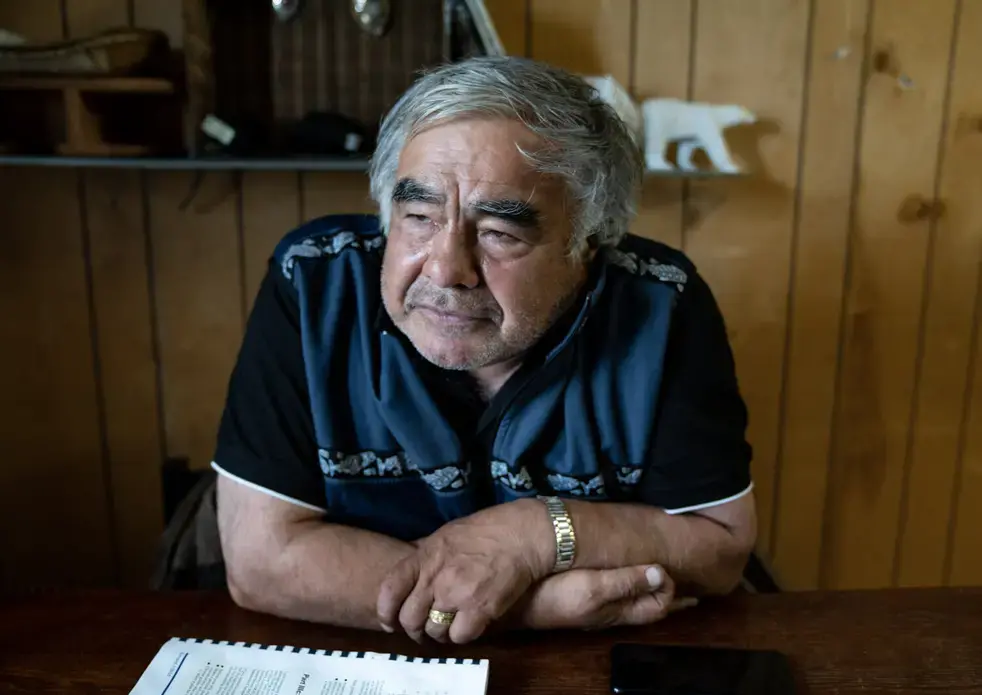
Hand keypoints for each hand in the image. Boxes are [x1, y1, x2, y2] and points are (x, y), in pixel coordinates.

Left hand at [376, 499, 554, 643]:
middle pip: (409, 618)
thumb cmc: (486, 530)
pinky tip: (470, 624)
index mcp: (424, 556)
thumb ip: (425, 556)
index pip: (390, 590)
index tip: (390, 622)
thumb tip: (409, 573)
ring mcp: (457, 593)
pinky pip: (459, 636)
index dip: (386, 612)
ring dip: (440, 633)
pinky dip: (462, 635)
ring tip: (450, 626)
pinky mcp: (480, 608)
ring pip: (433, 630)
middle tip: (425, 630)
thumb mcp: (446, 535)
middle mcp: (435, 576)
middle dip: (415, 629)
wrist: (522, 534)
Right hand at [521, 564, 696, 630]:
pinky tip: (625, 575)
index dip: (671, 590)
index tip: (674, 569)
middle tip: (690, 589)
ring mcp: (594, 607)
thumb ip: (626, 582)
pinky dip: (631, 586)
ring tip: (663, 581)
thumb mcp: (593, 588)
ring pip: (632, 601)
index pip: (658, 605)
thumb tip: (662, 574)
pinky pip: (616, 594)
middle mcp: (609, 612)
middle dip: (670, 597)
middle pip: (648, 607)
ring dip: (651, 591)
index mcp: (617, 610)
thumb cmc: (554, 594)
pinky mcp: (579, 599)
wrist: (513, 601)